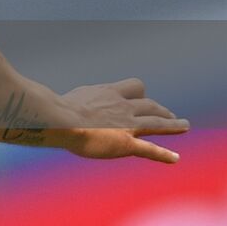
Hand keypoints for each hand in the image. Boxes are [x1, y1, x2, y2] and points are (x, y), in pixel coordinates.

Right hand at [60, 79, 188, 163]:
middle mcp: (122, 106)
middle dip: (161, 109)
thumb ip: (81, 101)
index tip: (140, 98)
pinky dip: (164, 154)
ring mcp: (127, 124)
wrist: (63, 119)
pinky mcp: (126, 143)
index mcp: (109, 92)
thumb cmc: (60, 108)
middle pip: (150, 104)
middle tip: (169, 114)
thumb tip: (67, 103)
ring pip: (157, 122)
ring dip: (173, 124)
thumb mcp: (74, 97)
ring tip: (184, 125)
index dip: (139, 94)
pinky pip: (150, 148)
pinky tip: (175, 158)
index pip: (134, 86)